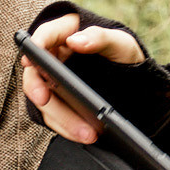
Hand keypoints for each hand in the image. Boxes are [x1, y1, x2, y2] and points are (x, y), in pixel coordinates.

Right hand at [20, 12, 144, 145]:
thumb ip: (99, 37)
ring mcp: (54, 82)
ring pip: (44, 100)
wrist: (138, 84)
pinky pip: (54, 117)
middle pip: (36, 72)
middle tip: (43, 99)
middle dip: (37, 88)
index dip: (35, 45)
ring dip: (60, 117)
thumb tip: (75, 41)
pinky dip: (66, 128)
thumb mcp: (120, 43)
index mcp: (66, 34)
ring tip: (85, 131)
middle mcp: (55, 58)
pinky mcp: (59, 103)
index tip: (31, 59)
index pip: (46, 34)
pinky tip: (83, 135)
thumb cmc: (125, 55)